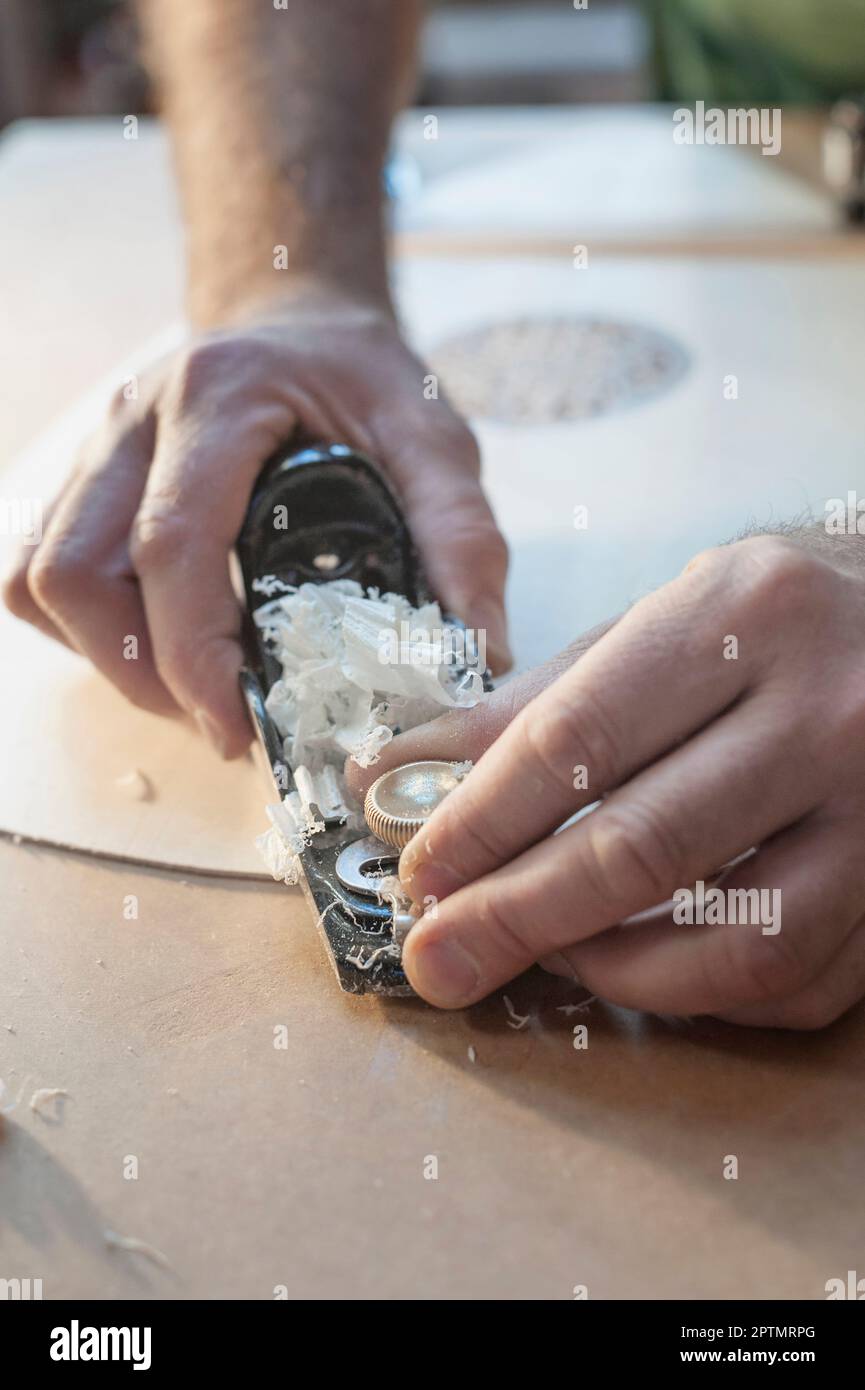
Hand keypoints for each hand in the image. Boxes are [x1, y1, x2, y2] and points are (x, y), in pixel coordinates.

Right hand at [3, 287, 509, 756]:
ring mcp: (97, 449)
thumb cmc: (361, 376)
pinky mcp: (86, 480)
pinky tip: (157, 644)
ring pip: (45, 578)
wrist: (301, 317)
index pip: (171, 544)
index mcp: (215, 399)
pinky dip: (88, 629)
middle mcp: (135, 420)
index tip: (236, 723)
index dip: (193, 652)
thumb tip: (480, 650)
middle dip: (142, 670)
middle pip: (78, 572)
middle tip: (222, 717)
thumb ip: (462, 534)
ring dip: (108, 655)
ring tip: (193, 690)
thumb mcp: (432, 435)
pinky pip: (42, 572)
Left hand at [350, 536, 864, 1029]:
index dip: (481, 822)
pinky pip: (803, 982)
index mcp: (744, 616)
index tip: (420, 873)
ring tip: (548, 954)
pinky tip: (648, 965)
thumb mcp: (660, 620)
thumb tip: (397, 776)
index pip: (578, 741)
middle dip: (517, 917)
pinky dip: (710, 996)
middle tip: (439, 957)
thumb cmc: (776, 622)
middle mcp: (827, 709)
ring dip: (616, 972)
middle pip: (644, 848)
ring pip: (739, 945)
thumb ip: (534, 705)